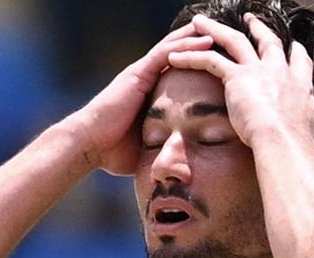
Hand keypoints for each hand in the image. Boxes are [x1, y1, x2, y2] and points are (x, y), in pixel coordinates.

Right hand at [69, 23, 212, 175]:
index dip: (196, 67)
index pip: (176, 75)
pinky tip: (204, 40)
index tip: (218, 64)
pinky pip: (165, 54)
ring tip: (219, 32)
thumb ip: (162, 149)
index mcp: (148, 96)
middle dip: (199, 47)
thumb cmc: (113, 152)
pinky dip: (185, 45)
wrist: (90, 145)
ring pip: (174, 49)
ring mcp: (140, 75)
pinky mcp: (137, 74)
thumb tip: (179, 168)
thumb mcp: (147, 149)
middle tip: (224, 38)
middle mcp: (145, 80)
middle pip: (177, 56)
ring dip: (197, 40)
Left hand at [167, 14, 313, 154]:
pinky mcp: (236, 77)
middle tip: (248, 19)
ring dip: (214, 30)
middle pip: (267, 41)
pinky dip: (190, 56)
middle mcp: (280, 71)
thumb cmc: (300, 147)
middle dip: (257, 28)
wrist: (285, 142)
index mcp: (300, 86)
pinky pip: (208, 60)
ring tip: (198, 22)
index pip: (298, 61)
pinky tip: (173, 55)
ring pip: (232, 41)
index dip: (293, 52)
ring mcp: (258, 70)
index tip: (292, 44)